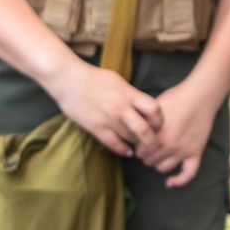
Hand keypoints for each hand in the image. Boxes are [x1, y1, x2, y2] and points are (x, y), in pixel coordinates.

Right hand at [46, 61, 162, 158]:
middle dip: (151, 140)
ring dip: (137, 145)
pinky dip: (122, 150)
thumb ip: (131, 94)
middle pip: (145, 129)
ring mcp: (109, 119)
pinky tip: (127, 152)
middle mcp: (122, 108)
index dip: (159, 120)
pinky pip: (112, 143)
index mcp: (130, 94)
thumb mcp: (120, 81)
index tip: (158, 125)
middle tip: (153, 144)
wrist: (69, 80)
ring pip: (130, 138)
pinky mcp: (95, 127)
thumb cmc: (95, 78)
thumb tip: (141, 104)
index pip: (154, 109)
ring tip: (141, 149)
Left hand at [135, 79, 218, 186]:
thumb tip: (131, 133)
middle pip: (148, 161)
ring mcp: (184, 150)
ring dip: (158, 163)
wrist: (201, 95)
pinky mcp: (196, 152)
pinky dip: (179, 181)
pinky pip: (188, 173)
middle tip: (149, 146)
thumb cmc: (177, 98)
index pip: (138, 151)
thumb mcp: (155, 108)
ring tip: (158, 154)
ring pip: (162, 168)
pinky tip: (170, 182)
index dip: (138, 146)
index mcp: (157, 134)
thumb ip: (143, 123)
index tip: (140, 141)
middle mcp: (169, 145)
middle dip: (146, 154)